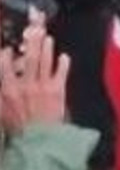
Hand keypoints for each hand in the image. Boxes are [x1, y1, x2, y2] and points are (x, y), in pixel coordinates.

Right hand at [0, 11, 68, 134]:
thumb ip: (1, 95)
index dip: (5, 53)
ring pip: (44, 60)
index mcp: (8, 90)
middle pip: (27, 57)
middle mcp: (25, 85)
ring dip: (46, 47)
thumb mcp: (2, 111)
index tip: (7, 45)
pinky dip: (63, 62)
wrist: (38, 141)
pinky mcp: (57, 89)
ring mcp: (42, 85)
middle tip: (33, 28)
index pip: (4, 65)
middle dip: (30, 41)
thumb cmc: (19, 128)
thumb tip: (2, 78)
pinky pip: (61, 71)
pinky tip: (64, 56)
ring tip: (47, 37)